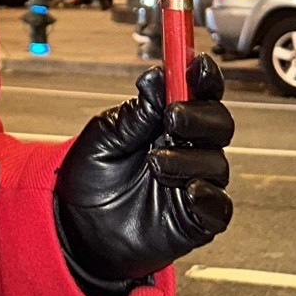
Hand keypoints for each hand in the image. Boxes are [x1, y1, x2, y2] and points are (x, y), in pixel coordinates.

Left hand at [53, 54, 233, 292]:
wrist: (77, 229)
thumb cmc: (90, 178)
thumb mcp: (103, 138)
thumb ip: (135, 114)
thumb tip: (156, 77)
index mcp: (166, 121)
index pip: (198, 93)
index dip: (204, 77)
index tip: (197, 65)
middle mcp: (186, 149)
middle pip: (218, 124)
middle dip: (201, 116)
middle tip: (172, 116)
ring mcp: (194, 183)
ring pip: (216, 163)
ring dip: (188, 158)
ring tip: (154, 162)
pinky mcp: (196, 220)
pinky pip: (219, 208)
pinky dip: (209, 197)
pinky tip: (190, 191)